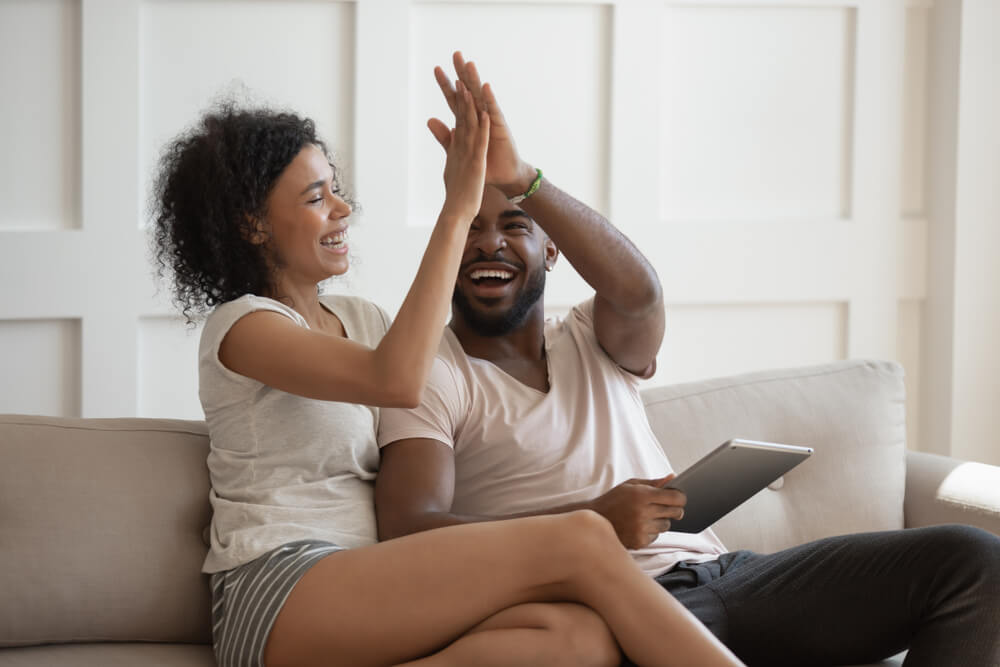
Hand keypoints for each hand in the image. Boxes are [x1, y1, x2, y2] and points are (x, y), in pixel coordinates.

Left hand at [427, 51, 535, 196]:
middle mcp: (481, 116)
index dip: (446, 85)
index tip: (436, 69)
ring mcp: (491, 121)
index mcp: (470, 121)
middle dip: (461, 73)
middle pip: (469, 91)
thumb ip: (445, 135)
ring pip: (481, 97)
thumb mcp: (460, 148)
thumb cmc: (485, 163)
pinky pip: (494, 112)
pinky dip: (489, 100)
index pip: (455, 99)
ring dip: (475, 81)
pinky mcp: (500, 129)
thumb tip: (429, 120)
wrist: (503, 177)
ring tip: (469, 64)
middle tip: (455, 54)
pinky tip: (485, 87)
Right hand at [436, 80, 489, 222]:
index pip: (456, 117)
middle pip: (459, 114)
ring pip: (469, 124)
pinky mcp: (476, 163)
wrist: (457, 212)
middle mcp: (460, 145)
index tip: (455, 79)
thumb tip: (437, 132)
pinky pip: (480, 143)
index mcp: (456, 145)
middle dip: (459, 92)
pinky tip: (485, 113)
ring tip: (469, 86)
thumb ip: (446, 146)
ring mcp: (467, 153)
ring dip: (469, 105)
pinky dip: (483, 128)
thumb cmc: (456, 192)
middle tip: (456, 74)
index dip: (455, 98)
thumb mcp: (451, 165)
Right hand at [587, 474, 685, 549]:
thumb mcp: (631, 485)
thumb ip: (654, 482)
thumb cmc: (614, 500)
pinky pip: (656, 536)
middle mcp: (642, 512)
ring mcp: (641, 529)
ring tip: (647, 516)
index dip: (681, 497)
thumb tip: (673, 477)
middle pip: (675, 512)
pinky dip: (651, 532)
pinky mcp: (639, 541)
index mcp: (641, 495)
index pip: (675, 497)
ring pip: (666, 526)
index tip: (680, 498)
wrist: (594, 519)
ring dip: (661, 521)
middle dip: (675, 509)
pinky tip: (639, 526)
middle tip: (668, 507)